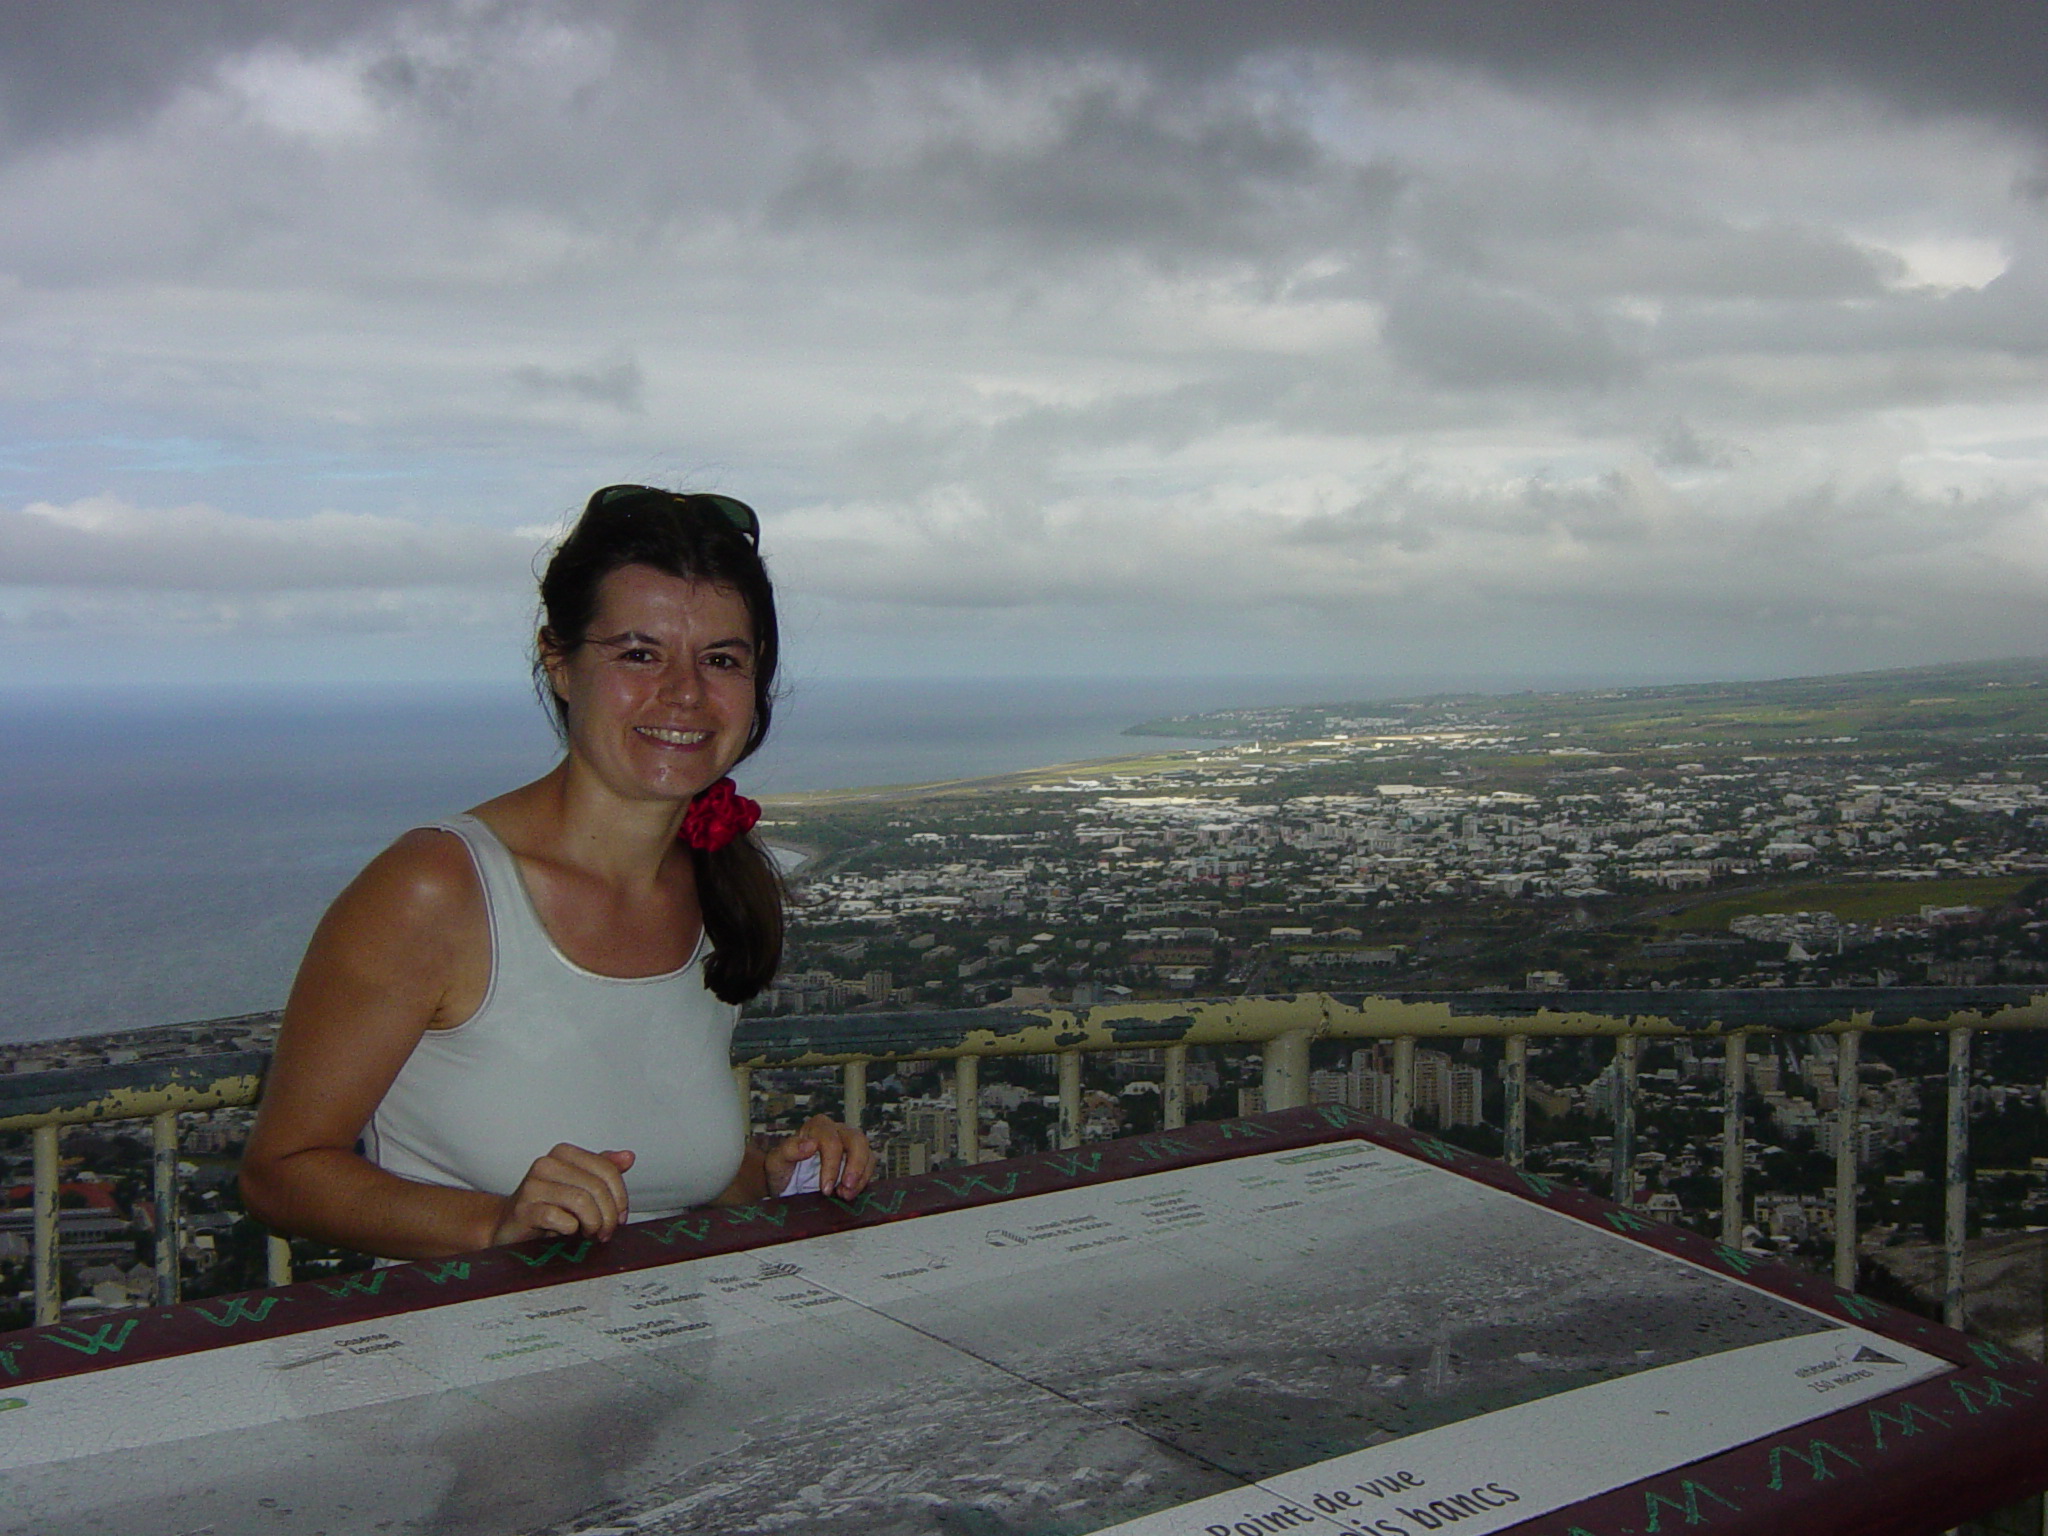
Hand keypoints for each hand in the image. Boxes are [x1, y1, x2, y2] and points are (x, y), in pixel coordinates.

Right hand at [491, 1145, 634, 1245]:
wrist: (510, 1226)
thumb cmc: (547, 1206)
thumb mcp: (579, 1186)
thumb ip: (603, 1170)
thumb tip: (628, 1157)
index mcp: (564, 1153)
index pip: (607, 1168)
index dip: (620, 1196)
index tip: (620, 1216)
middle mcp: (547, 1164)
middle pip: (596, 1187)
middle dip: (608, 1215)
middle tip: (606, 1231)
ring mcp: (533, 1186)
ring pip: (582, 1202)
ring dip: (593, 1224)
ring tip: (590, 1233)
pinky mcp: (524, 1209)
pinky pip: (560, 1218)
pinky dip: (571, 1229)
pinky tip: (568, 1232)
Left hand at [766, 1115, 872, 1198]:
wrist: (785, 1185)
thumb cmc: (781, 1170)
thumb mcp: (776, 1161)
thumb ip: (789, 1150)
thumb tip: (810, 1144)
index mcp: (817, 1127)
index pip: (831, 1141)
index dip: (832, 1165)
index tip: (826, 1188)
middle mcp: (837, 1131)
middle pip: (856, 1139)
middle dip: (855, 1165)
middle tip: (846, 1187)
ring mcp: (849, 1144)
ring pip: (867, 1151)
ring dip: (861, 1175)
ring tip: (847, 1194)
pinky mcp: (856, 1159)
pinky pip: (869, 1165)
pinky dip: (863, 1180)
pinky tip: (850, 1193)